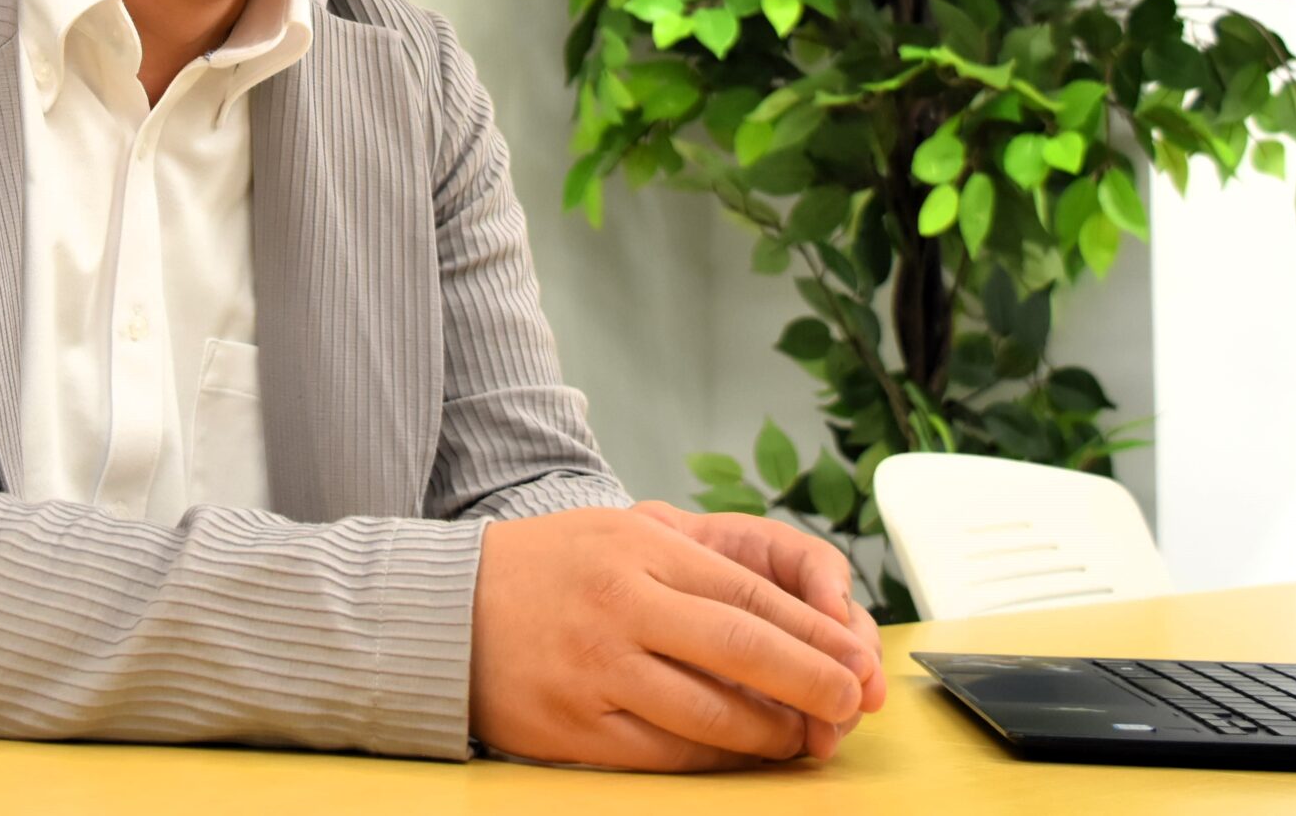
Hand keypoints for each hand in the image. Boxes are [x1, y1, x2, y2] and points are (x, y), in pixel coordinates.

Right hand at [467, 506, 878, 771]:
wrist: (440, 614)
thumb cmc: (541, 570)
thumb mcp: (615, 535)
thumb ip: (692, 562)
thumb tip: (784, 613)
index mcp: (639, 552)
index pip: (751, 594)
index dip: (815, 632)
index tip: (855, 657)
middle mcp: (622, 607)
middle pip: (745, 651)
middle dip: (813, 683)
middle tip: (849, 703)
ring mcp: (598, 671)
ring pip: (712, 714)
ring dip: (770, 732)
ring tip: (799, 737)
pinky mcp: (575, 728)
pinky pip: (666, 754)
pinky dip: (714, 759)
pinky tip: (738, 754)